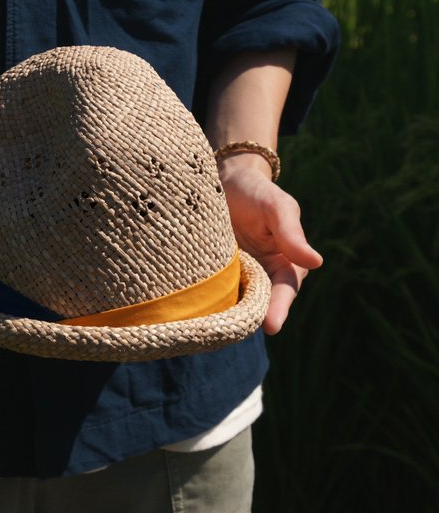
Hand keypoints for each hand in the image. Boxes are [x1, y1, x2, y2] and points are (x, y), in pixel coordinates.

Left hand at [217, 156, 322, 333]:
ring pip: (234, 301)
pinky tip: (195, 311)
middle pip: (258, 303)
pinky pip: (212, 290)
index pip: (284, 290)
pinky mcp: (212, 273)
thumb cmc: (256, 191)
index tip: (271, 326)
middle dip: (249, 319)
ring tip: (214, 328)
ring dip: (226, 313)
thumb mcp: (276, 206)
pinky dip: (206, 300)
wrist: (224, 181)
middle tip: (236, 331)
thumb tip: (317, 262)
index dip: (279, 308)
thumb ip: (292, 233)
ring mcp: (236, 276)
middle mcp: (262, 275)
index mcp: (286, 263)